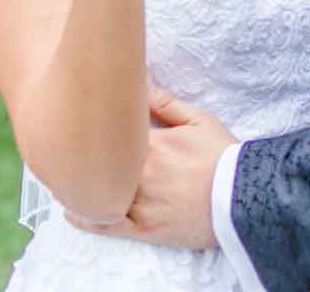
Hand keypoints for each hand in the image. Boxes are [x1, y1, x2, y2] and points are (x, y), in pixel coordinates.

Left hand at [67, 85, 231, 249]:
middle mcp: (141, 174)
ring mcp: (141, 203)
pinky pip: (107, 225)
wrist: (242, 197)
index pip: (110, 130)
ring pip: (99, 192)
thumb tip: (140, 81)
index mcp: (151, 144)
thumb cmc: (222, 156)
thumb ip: (165, 103)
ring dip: (81, 182)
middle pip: (99, 160)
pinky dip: (86, 218)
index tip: (80, 114)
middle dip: (83, 150)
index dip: (94, 123)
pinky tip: (72, 209)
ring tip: (68, 171)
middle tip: (67, 139)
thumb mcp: (199, 120)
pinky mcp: (144, 228)